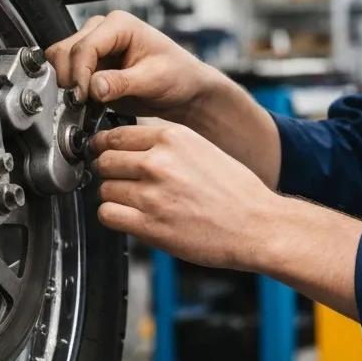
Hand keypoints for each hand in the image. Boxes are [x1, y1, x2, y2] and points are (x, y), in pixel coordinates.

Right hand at [45, 10, 212, 117]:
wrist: (184, 91)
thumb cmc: (178, 76)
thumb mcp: (154, 79)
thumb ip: (122, 82)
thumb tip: (94, 87)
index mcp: (119, 24)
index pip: (84, 46)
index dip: (80, 74)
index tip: (84, 96)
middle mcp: (102, 31)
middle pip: (65, 51)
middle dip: (71, 78)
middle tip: (83, 102)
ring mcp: (94, 48)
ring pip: (61, 61)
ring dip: (69, 84)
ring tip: (87, 102)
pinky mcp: (91, 66)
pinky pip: (68, 76)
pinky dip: (72, 90)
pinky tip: (89, 103)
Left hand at [91, 122, 283, 270]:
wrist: (257, 225)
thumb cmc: (236, 191)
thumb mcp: (201, 149)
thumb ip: (165, 145)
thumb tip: (130, 146)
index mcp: (172, 137)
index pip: (115, 136)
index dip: (107, 148)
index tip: (106, 155)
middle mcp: (158, 162)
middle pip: (105, 161)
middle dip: (110, 172)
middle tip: (123, 181)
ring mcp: (151, 194)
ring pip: (104, 188)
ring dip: (114, 196)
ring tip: (135, 203)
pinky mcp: (149, 225)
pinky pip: (107, 214)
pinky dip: (114, 216)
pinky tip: (131, 217)